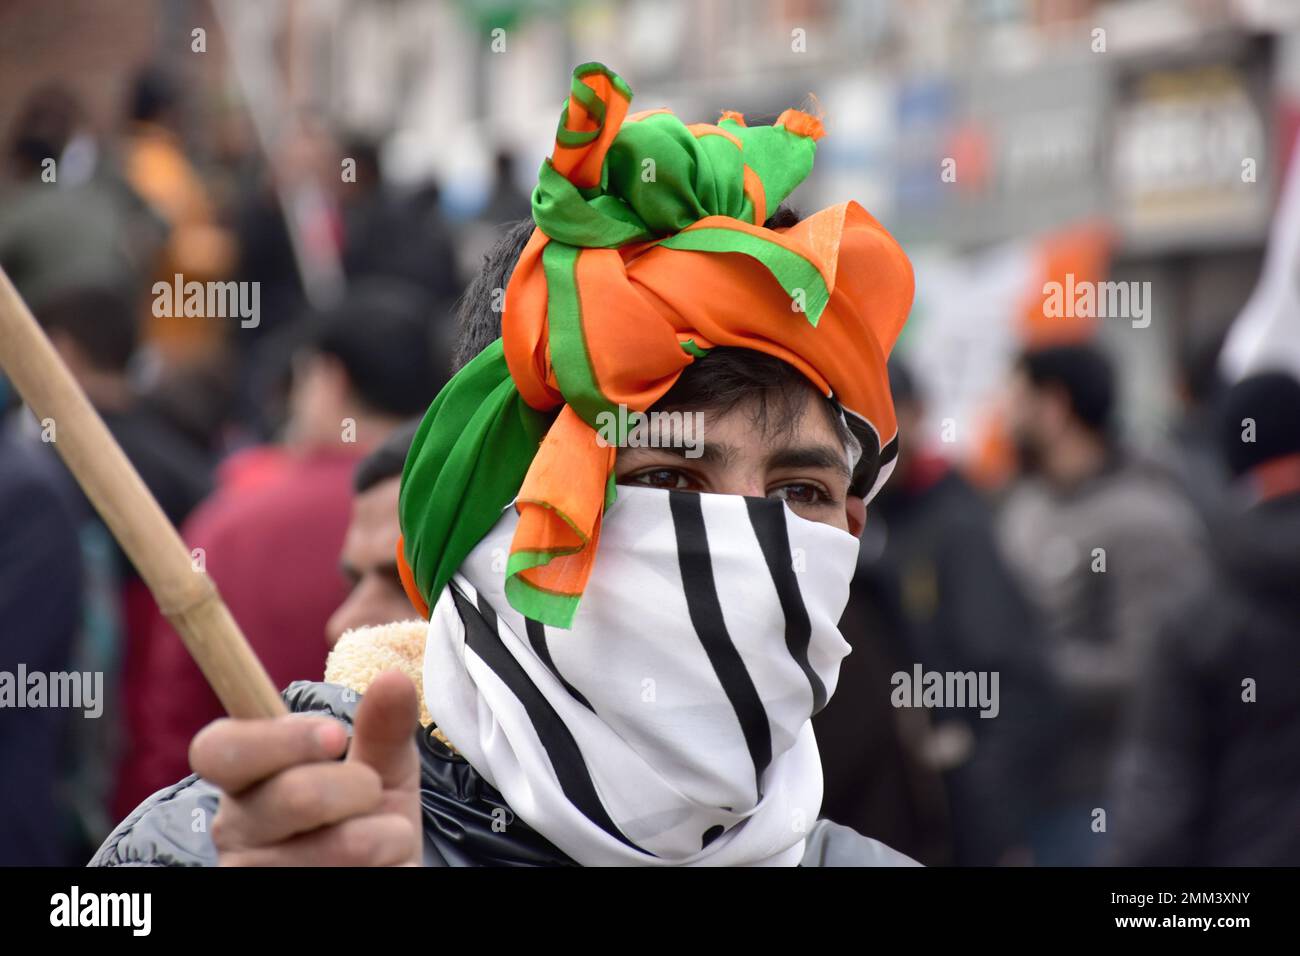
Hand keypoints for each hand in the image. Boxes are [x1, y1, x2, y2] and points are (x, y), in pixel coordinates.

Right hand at [190, 670, 422, 865]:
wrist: (385, 875)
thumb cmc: (373, 818)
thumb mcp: (383, 768)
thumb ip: (383, 726)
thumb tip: (392, 678)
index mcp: (248, 777)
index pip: (217, 748)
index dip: (279, 739)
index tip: (336, 736)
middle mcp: (236, 829)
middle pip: (293, 794)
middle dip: (357, 788)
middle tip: (373, 793)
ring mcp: (252, 875)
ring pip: (334, 849)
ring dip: (384, 839)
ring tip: (385, 842)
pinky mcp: (275, 905)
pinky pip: (354, 881)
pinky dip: (389, 870)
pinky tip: (382, 869)